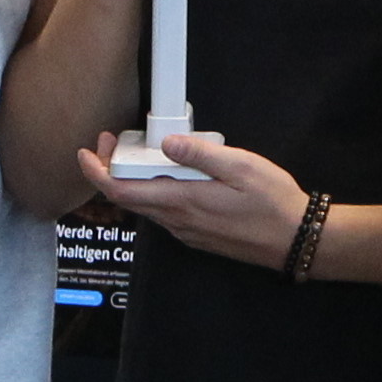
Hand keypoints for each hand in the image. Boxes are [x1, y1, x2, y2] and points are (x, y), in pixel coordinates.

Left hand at [75, 130, 309, 268]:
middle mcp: (178, 221)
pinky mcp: (197, 236)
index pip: (122, 192)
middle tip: (115, 142)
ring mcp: (187, 232)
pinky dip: (157, 192)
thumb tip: (167, 143)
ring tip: (146, 153)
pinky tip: (174, 175)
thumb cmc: (273, 202)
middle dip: (114, 169)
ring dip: (136, 181)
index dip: (97, 172)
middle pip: (129, 198)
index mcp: (183, 202)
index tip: (87, 153)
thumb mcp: (241, 166)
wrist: (295, 240)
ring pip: (147, 206)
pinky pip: (166, 213)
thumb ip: (200, 154)